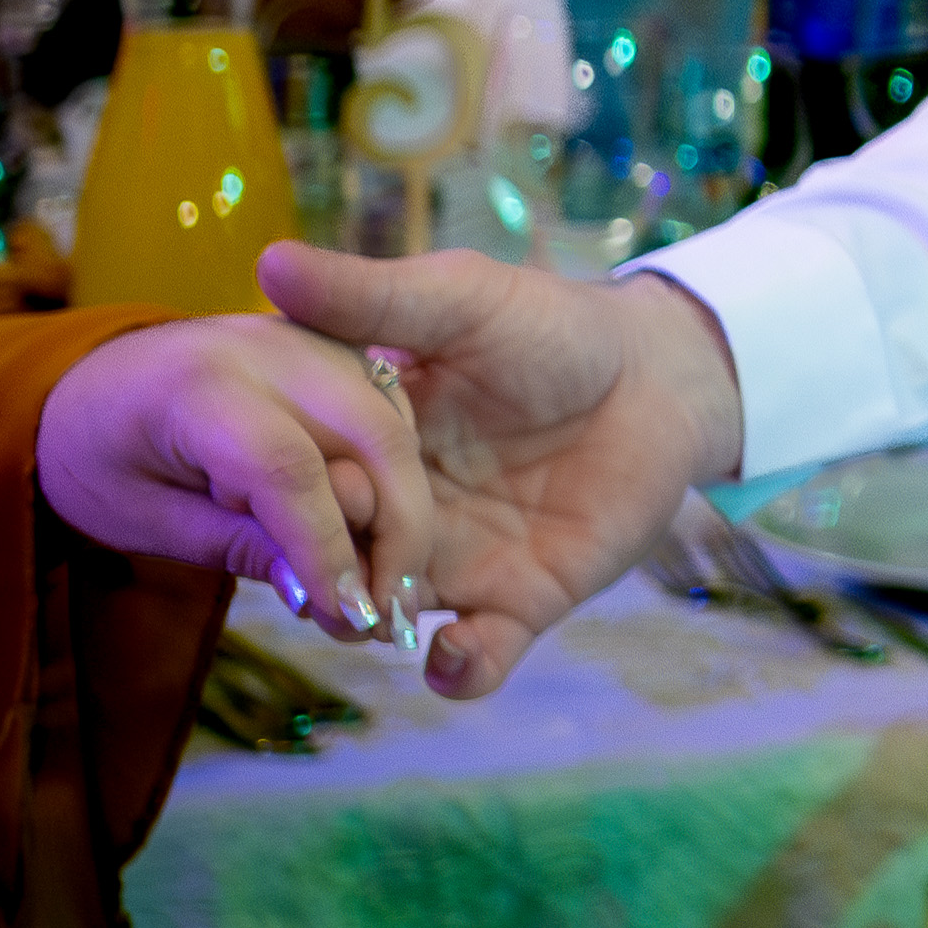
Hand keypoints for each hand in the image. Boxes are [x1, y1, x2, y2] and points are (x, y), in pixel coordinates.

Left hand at [37, 313, 438, 646]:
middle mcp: (269, 348)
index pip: (288, 470)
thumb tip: (327, 596)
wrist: (92, 381)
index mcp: (198, 387)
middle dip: (399, 536)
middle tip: (385, 618)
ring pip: (398, 430)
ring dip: (404, 515)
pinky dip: (395, 481)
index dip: (326, 549)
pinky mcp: (338, 348)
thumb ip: (234, 547)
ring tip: (377, 589)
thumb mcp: (142, 518)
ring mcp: (313, 340)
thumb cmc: (102, 457)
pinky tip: (369, 536)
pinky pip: (392, 418)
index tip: (349, 618)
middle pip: (375, 440)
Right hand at [260, 244, 747, 698]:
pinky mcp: (521, 596)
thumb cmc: (552, 326)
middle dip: (319, 577)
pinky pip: (480, 652)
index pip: (299, 486)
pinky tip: (454, 656)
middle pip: (335, 559)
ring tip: (372, 623)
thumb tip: (268, 260)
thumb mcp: (459, 299)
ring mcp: (456, 559)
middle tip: (318, 576)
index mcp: (365, 445)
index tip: (268, 498)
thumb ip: (371, 296)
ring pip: (390, 614)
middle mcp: (397, 511)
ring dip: (373, 626)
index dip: (284, 497)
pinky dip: (463, 668)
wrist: (660, 373)